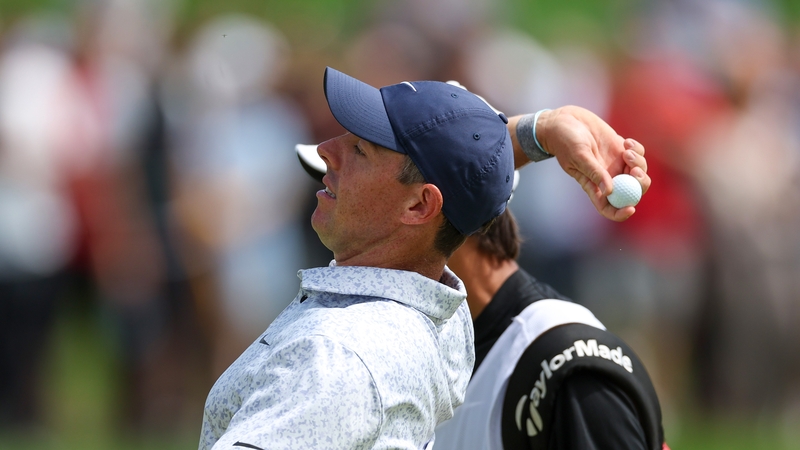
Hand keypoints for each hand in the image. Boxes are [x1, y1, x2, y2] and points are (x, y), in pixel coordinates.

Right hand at [509, 106, 649, 220]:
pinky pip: (639, 155)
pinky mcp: (621, 149)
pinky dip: (637, 149)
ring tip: (626, 150)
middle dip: (639, 184)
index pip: (608, 207)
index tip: (631, 208)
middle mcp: (607, 178)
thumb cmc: (565, 140)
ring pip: (639, 173)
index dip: (620, 213)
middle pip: (632, 191)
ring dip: (639, 162)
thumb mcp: (579, 156)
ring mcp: (615, 164)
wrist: (565, 121)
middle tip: (635, 170)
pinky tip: (626, 142)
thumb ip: (594, 172)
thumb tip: (609, 191)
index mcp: (593, 185)